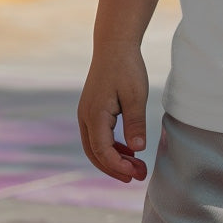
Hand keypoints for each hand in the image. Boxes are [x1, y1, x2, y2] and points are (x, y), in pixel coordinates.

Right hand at [78, 42, 149, 182]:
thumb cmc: (126, 67)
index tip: (136, 173)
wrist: (114, 45)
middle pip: (95, 154)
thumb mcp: (135, 95)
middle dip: (116, 168)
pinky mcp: (91, 110)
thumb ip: (135, 123)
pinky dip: (111, 146)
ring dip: (113, 159)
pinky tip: (128, 151)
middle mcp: (85, 117)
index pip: (102, 151)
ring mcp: (86, 113)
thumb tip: (137, 150)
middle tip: (138, 176)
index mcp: (94, 115)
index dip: (118, 166)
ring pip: (95, 146)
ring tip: (135, 167)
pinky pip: (98, 136)